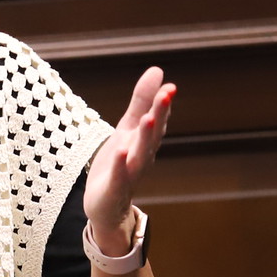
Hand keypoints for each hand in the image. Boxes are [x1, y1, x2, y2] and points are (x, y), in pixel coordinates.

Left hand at [84, 67, 175, 255]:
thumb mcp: (127, 129)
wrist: (106, 206)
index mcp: (144, 141)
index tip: (170, 87)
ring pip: (140, 154)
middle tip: (166, 95)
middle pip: (152, 134)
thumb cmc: (119, 164)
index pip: (157, 120)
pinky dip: (122, 165)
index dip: (162, 104)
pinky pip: (120, 176)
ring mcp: (130, 174)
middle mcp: (142, 156)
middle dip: (159, 115)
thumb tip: (158, 71)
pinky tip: (122, 151)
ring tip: (148, 118)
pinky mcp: (114, 189)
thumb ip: (141, 102)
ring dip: (145, 137)